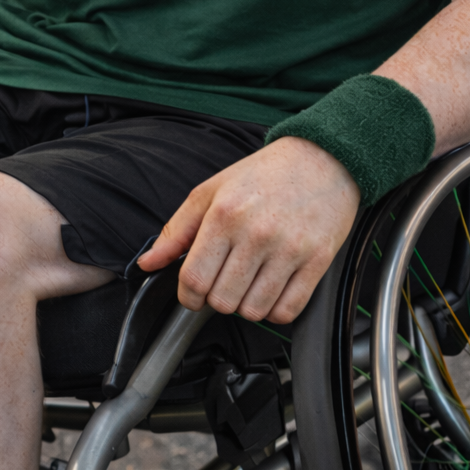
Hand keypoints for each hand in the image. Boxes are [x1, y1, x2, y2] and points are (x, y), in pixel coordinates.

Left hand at [138, 137, 360, 323]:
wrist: (322, 157)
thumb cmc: (264, 174)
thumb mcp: (211, 191)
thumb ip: (176, 230)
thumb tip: (148, 263)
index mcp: (225, 215)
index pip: (193, 279)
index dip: (186, 295)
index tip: (192, 293)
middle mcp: (256, 234)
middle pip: (222, 300)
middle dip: (216, 298)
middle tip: (223, 282)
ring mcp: (289, 249)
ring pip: (253, 311)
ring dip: (245, 305)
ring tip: (248, 282)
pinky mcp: (317, 261)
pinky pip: (287, 311)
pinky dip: (275, 310)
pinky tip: (271, 289)